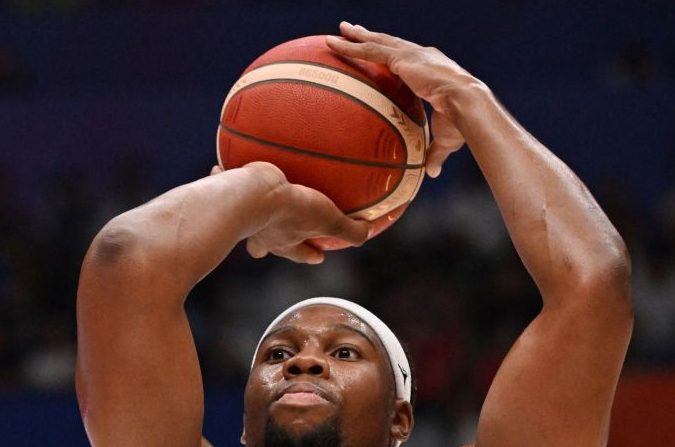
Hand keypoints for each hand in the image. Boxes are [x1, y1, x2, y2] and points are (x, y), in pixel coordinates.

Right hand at [212, 163, 370, 263]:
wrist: (250, 192)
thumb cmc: (289, 210)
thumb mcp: (328, 220)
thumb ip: (349, 230)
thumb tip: (367, 232)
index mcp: (282, 242)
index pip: (299, 253)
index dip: (310, 255)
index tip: (318, 256)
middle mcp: (259, 232)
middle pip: (263, 244)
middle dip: (269, 243)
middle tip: (274, 237)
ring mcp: (241, 213)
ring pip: (243, 217)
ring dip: (248, 210)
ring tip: (253, 196)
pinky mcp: (229, 191)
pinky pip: (226, 182)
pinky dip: (225, 176)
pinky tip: (226, 164)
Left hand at [326, 22, 480, 176]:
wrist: (467, 103)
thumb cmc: (462, 121)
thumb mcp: (445, 139)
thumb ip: (434, 153)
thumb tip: (431, 173)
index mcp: (432, 69)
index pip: (408, 59)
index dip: (394, 54)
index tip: (384, 52)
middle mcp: (421, 56)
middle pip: (390, 43)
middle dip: (372, 36)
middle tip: (354, 31)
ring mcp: (411, 55)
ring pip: (377, 42)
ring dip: (356, 36)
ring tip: (340, 29)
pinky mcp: (402, 58)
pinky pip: (370, 50)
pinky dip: (351, 46)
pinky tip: (334, 42)